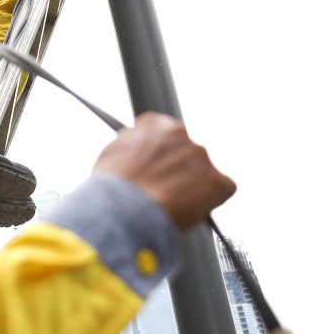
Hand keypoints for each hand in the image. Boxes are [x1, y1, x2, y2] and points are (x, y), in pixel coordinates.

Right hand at [92, 112, 235, 231]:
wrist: (121, 209)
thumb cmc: (111, 188)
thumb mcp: (111, 155)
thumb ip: (131, 148)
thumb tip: (138, 155)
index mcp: (153, 123)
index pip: (165, 133)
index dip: (163, 155)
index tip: (160, 168)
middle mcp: (179, 132)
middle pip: (187, 152)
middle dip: (180, 169)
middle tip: (166, 190)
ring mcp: (200, 155)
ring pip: (203, 171)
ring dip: (193, 185)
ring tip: (173, 204)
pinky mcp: (216, 180)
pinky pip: (222, 189)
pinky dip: (212, 200)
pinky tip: (193, 210)